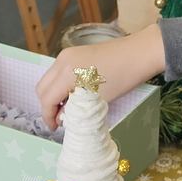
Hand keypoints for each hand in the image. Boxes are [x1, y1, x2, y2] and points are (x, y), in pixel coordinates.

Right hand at [37, 24, 166, 129]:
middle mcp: (61, 61)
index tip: (55, 128)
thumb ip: (75, 111)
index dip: (48, 117)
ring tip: (68, 108)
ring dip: (54, 95)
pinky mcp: (73, 52)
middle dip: (48, 106)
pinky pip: (58, 72)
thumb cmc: (123, 78)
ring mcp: (66, 54)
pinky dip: (60, 85)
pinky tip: (74, 94)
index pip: (46, 99)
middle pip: (42, 88)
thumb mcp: (97, 100)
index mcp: (66, 73)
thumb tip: (62, 118)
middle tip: (60, 120)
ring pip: (49, 79)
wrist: (139, 53)